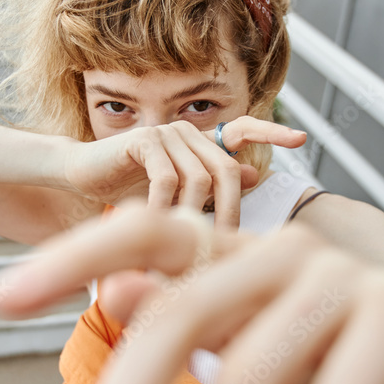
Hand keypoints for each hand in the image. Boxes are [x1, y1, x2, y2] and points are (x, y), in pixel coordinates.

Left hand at [0, 202, 383, 383]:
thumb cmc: (342, 353)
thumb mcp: (258, 341)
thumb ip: (189, 316)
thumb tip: (113, 291)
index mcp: (239, 254)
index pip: (146, 233)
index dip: (71, 256)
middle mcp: (281, 251)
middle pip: (178, 320)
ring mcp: (341, 276)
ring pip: (252, 379)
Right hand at [62, 116, 306, 226]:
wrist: (80, 175)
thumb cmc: (129, 188)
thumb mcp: (175, 193)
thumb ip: (210, 186)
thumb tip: (252, 175)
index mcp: (201, 143)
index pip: (244, 132)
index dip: (272, 134)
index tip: (302, 140)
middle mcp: (189, 133)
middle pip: (226, 171)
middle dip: (230, 213)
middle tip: (227, 251)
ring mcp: (167, 133)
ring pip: (199, 179)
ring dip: (195, 218)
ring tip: (188, 249)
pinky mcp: (143, 141)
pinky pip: (167, 180)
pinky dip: (167, 209)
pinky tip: (161, 231)